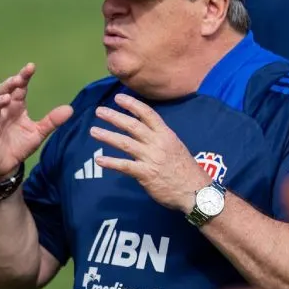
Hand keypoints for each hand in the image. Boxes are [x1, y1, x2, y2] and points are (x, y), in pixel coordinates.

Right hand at [0, 63, 72, 180]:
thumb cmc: (20, 145)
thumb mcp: (38, 133)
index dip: (23, 77)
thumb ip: (52, 121)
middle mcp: (3, 112)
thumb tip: (70, 109)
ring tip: (7, 98)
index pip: (19, 88)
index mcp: (16, 108)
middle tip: (18, 79)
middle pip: (2, 92)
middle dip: (9, 85)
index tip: (31, 67)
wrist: (6, 166)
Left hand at [89, 94, 212, 213]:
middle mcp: (157, 143)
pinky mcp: (146, 174)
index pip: (148, 114)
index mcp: (166, 134)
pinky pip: (125, 166)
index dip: (132, 104)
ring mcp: (151, 158)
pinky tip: (99, 160)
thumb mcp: (176, 147)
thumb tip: (145, 135)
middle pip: (133, 125)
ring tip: (93, 131)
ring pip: (125, 143)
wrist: (196, 191)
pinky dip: (110, 162)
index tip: (118, 98)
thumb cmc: (186, 170)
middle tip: (99, 111)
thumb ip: (160, 140)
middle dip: (114, 117)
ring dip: (107, 136)